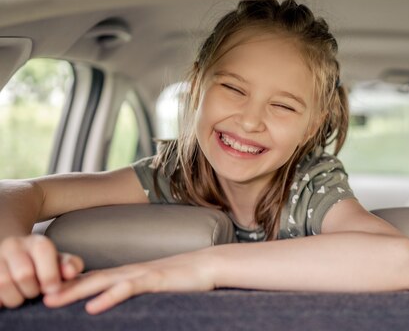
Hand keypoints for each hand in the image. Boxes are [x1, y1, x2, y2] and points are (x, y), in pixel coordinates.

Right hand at [0, 235, 83, 308]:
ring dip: (15, 298)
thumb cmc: (44, 265)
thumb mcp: (60, 262)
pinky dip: (1, 300)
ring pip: (3, 283)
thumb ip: (70, 266)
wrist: (16, 258)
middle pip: (23, 274)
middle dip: (32, 291)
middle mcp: (13, 245)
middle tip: (35, 293)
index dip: (50, 275)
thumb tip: (70, 272)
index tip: (53, 289)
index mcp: (37, 242)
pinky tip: (7, 297)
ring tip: (21, 297)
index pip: (43, 252)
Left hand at [44, 250, 216, 314]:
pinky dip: (109, 296)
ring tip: (52, 300)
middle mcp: (129, 271)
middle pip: (90, 278)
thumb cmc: (183, 278)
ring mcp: (141, 274)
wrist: (209, 264)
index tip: (46, 292)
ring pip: (102, 281)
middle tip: (38, 296)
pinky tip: (94, 306)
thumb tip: (117, 300)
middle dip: (62, 286)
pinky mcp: (154, 280)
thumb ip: (136, 288)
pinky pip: (128, 288)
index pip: (93, 278)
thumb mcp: (154, 284)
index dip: (69, 284)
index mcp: (128, 273)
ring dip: (76, 291)